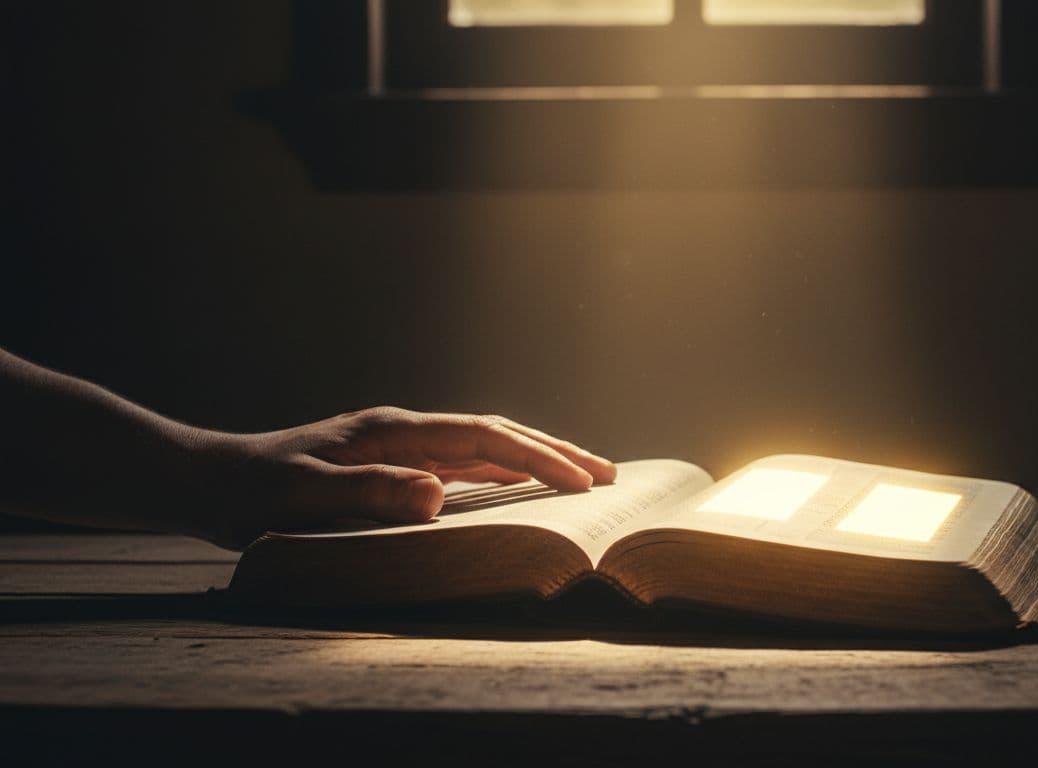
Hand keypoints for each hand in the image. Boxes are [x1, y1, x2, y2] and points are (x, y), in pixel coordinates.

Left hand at [198, 408, 617, 548]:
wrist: (210, 479)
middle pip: (496, 432)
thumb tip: (439, 493)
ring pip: (486, 446)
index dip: (536, 457)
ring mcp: (402, 445)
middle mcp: (406, 431)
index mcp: (394, 430)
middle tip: (611, 475)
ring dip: (536, 459)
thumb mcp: (301, 494)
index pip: (482, 437)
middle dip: (555, 451)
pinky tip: (520, 489)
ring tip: (585, 477)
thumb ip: (368, 491)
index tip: (581, 482)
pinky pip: (465, 464)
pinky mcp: (394, 464)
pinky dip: (504, 473)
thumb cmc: (252, 490)